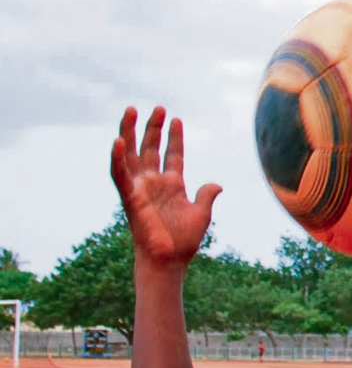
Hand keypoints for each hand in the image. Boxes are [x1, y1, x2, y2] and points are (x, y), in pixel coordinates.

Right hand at [110, 107, 221, 266]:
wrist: (170, 259)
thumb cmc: (183, 240)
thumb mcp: (201, 214)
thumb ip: (207, 196)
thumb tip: (217, 185)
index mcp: (172, 185)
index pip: (172, 154)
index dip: (174, 137)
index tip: (177, 119)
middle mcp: (154, 183)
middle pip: (151, 149)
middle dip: (153, 128)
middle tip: (158, 107)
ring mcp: (140, 188)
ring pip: (132, 155)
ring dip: (130, 133)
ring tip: (131, 110)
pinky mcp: (130, 197)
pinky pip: (120, 175)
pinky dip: (117, 159)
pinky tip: (117, 141)